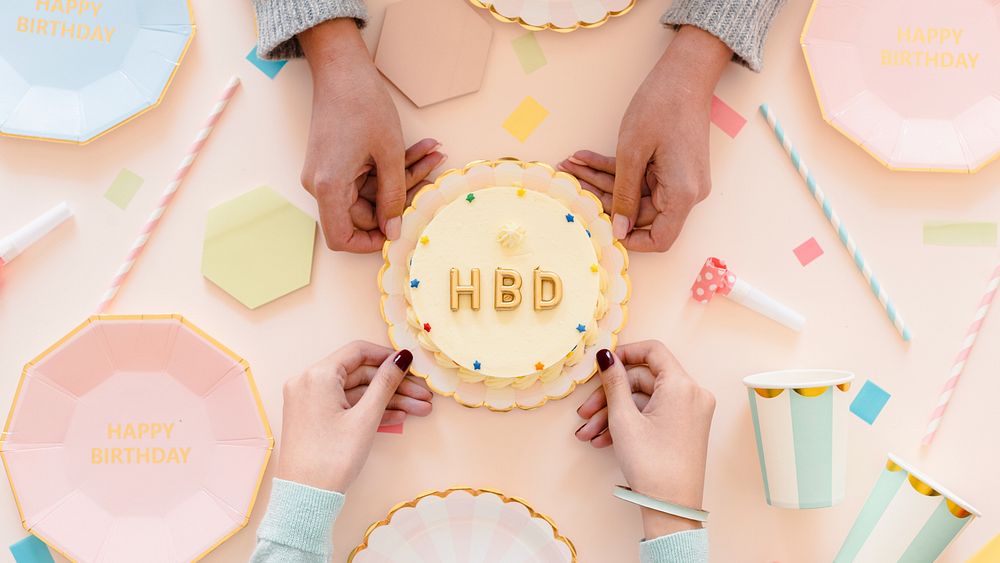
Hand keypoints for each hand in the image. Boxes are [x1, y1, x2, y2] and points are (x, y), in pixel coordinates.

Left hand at [276, 342, 430, 491]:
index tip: (411, 367)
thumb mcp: (365, 417)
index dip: (388, 357)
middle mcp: (309, 382)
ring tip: (418, 410)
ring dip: (386, 400)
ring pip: (355, 392)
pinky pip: (345, 405)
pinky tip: (397, 417)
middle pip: (360, 374)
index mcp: (317, 375)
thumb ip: (386, 382)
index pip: (358, 351)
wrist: (306, 497)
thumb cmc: (333, 457)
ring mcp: (309, 401)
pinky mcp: (313, 418)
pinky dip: (368, 410)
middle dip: (394, 385)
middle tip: (423, 396)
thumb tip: (402, 357)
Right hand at [300, 20, 440, 251]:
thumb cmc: (362, 103)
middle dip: (400, 197)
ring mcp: (326, 173)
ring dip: (402, 177)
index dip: (369, 243)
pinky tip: (418, 150)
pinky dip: (390, 167)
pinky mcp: (334, 163)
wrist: (342, 68)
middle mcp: (320, 184)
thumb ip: (393, 197)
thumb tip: (394, 231)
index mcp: (329, 186)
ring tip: (431, 154)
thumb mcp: (388, 154)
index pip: (341, 238)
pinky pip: (364, 177)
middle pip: (362, 213)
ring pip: (369, 192)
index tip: (396, 233)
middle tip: (431, 176)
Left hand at [560, 26, 730, 251]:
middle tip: (570, 183)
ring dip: (602, 180)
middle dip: (603, 198)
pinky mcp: (670, 168)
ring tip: (570, 166)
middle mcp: (685, 192)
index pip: (660, 239)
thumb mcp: (632, 152)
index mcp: (682, 194)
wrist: (685, 73)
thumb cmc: (662, 106)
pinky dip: (613, 169)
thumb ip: (624, 194)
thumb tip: (619, 230)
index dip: (631, 241)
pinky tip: (584, 157)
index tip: (601, 230)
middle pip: (639, 213)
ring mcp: (678, 180)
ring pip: (634, 194)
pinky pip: (639, 178)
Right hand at [577, 341, 714, 537]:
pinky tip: (605, 439)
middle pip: (643, 380)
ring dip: (614, 414)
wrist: (671, 507)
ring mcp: (691, 412)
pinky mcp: (686, 427)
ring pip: (644, 400)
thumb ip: (613, 381)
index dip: (625, 353)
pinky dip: (630, 422)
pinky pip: (654, 413)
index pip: (653, 351)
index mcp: (682, 386)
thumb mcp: (624, 419)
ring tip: (589, 435)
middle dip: (609, 397)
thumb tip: (606, 355)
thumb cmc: (650, 463)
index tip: (603, 365)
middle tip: (584, 414)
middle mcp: (692, 394)